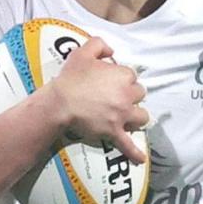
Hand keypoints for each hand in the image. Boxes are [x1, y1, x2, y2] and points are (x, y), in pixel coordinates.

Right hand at [43, 35, 150, 164]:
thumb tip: (111, 50)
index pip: (131, 75)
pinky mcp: (114, 131)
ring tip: (129, 117)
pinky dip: (134, 152)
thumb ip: (99, 44)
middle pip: (139, 94)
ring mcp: (122, 115)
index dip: (121, 78)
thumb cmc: (71, 78)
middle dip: (131, 95)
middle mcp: (127, 96)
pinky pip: (128, 144)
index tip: (111, 81)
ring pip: (142, 116)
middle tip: (117, 97)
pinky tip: (141, 158)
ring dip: (136, 116)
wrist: (60, 102)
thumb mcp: (83, 52)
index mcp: (123, 76)